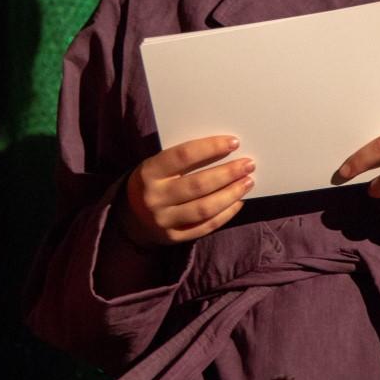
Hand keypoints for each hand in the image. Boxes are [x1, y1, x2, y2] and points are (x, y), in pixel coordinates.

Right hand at [119, 136, 254, 246]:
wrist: (130, 216)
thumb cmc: (153, 182)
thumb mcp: (157, 166)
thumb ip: (183, 159)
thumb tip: (224, 149)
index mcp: (149, 172)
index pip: (183, 155)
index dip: (211, 147)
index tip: (234, 143)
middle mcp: (155, 197)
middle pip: (198, 184)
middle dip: (228, 173)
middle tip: (248, 165)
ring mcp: (163, 220)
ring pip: (204, 208)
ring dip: (230, 194)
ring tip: (248, 182)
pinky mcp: (173, 237)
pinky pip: (205, 227)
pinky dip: (225, 214)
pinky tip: (238, 202)